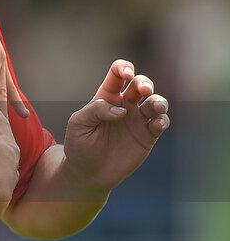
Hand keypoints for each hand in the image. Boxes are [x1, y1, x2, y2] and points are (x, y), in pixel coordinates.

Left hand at [62, 59, 169, 190]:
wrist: (87, 172)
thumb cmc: (79, 145)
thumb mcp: (78, 124)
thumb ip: (96, 110)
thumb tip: (121, 110)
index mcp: (106, 97)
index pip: (117, 74)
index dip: (124, 68)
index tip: (127, 74)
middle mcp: (125, 105)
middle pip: (140, 84)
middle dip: (145, 82)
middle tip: (144, 90)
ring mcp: (137, 120)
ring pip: (155, 102)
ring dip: (159, 101)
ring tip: (156, 106)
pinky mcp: (147, 135)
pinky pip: (160, 122)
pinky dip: (162, 120)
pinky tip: (157, 124)